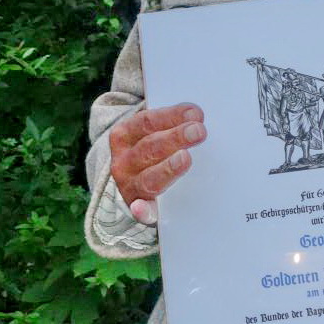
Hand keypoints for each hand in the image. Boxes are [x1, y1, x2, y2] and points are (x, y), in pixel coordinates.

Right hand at [109, 103, 206, 225]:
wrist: (136, 180)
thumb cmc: (154, 150)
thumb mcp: (155, 131)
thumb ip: (173, 123)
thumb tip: (199, 116)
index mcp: (125, 134)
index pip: (147, 122)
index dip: (171, 116)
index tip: (195, 114)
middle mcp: (123, 160)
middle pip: (150, 147)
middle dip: (175, 138)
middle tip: (198, 131)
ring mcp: (128, 184)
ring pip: (148, 177)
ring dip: (168, 168)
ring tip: (185, 158)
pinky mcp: (138, 206)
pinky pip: (140, 210)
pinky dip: (141, 210)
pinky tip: (143, 207)